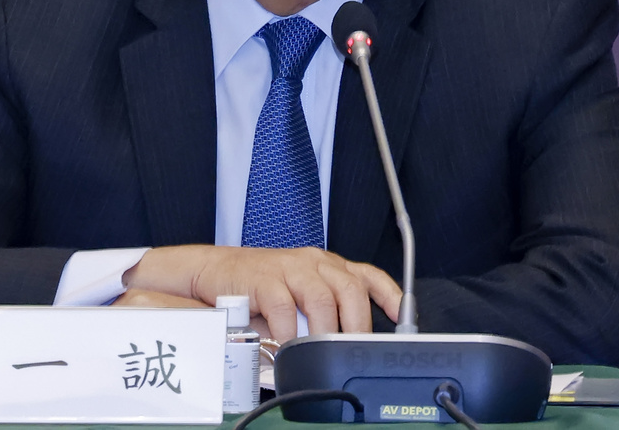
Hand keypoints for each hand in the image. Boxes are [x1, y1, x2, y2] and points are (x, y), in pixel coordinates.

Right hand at [124, 245, 400, 341]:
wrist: (215, 272)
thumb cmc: (260, 287)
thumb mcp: (299, 295)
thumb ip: (323, 313)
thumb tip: (347, 349)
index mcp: (326, 265)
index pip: (367, 274)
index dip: (389, 293)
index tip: (402, 315)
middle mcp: (313, 262)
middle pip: (350, 289)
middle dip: (356, 325)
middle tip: (352, 351)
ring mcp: (289, 268)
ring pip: (322, 298)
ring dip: (325, 332)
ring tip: (322, 354)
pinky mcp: (264, 278)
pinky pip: (284, 307)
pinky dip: (289, 332)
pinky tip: (288, 347)